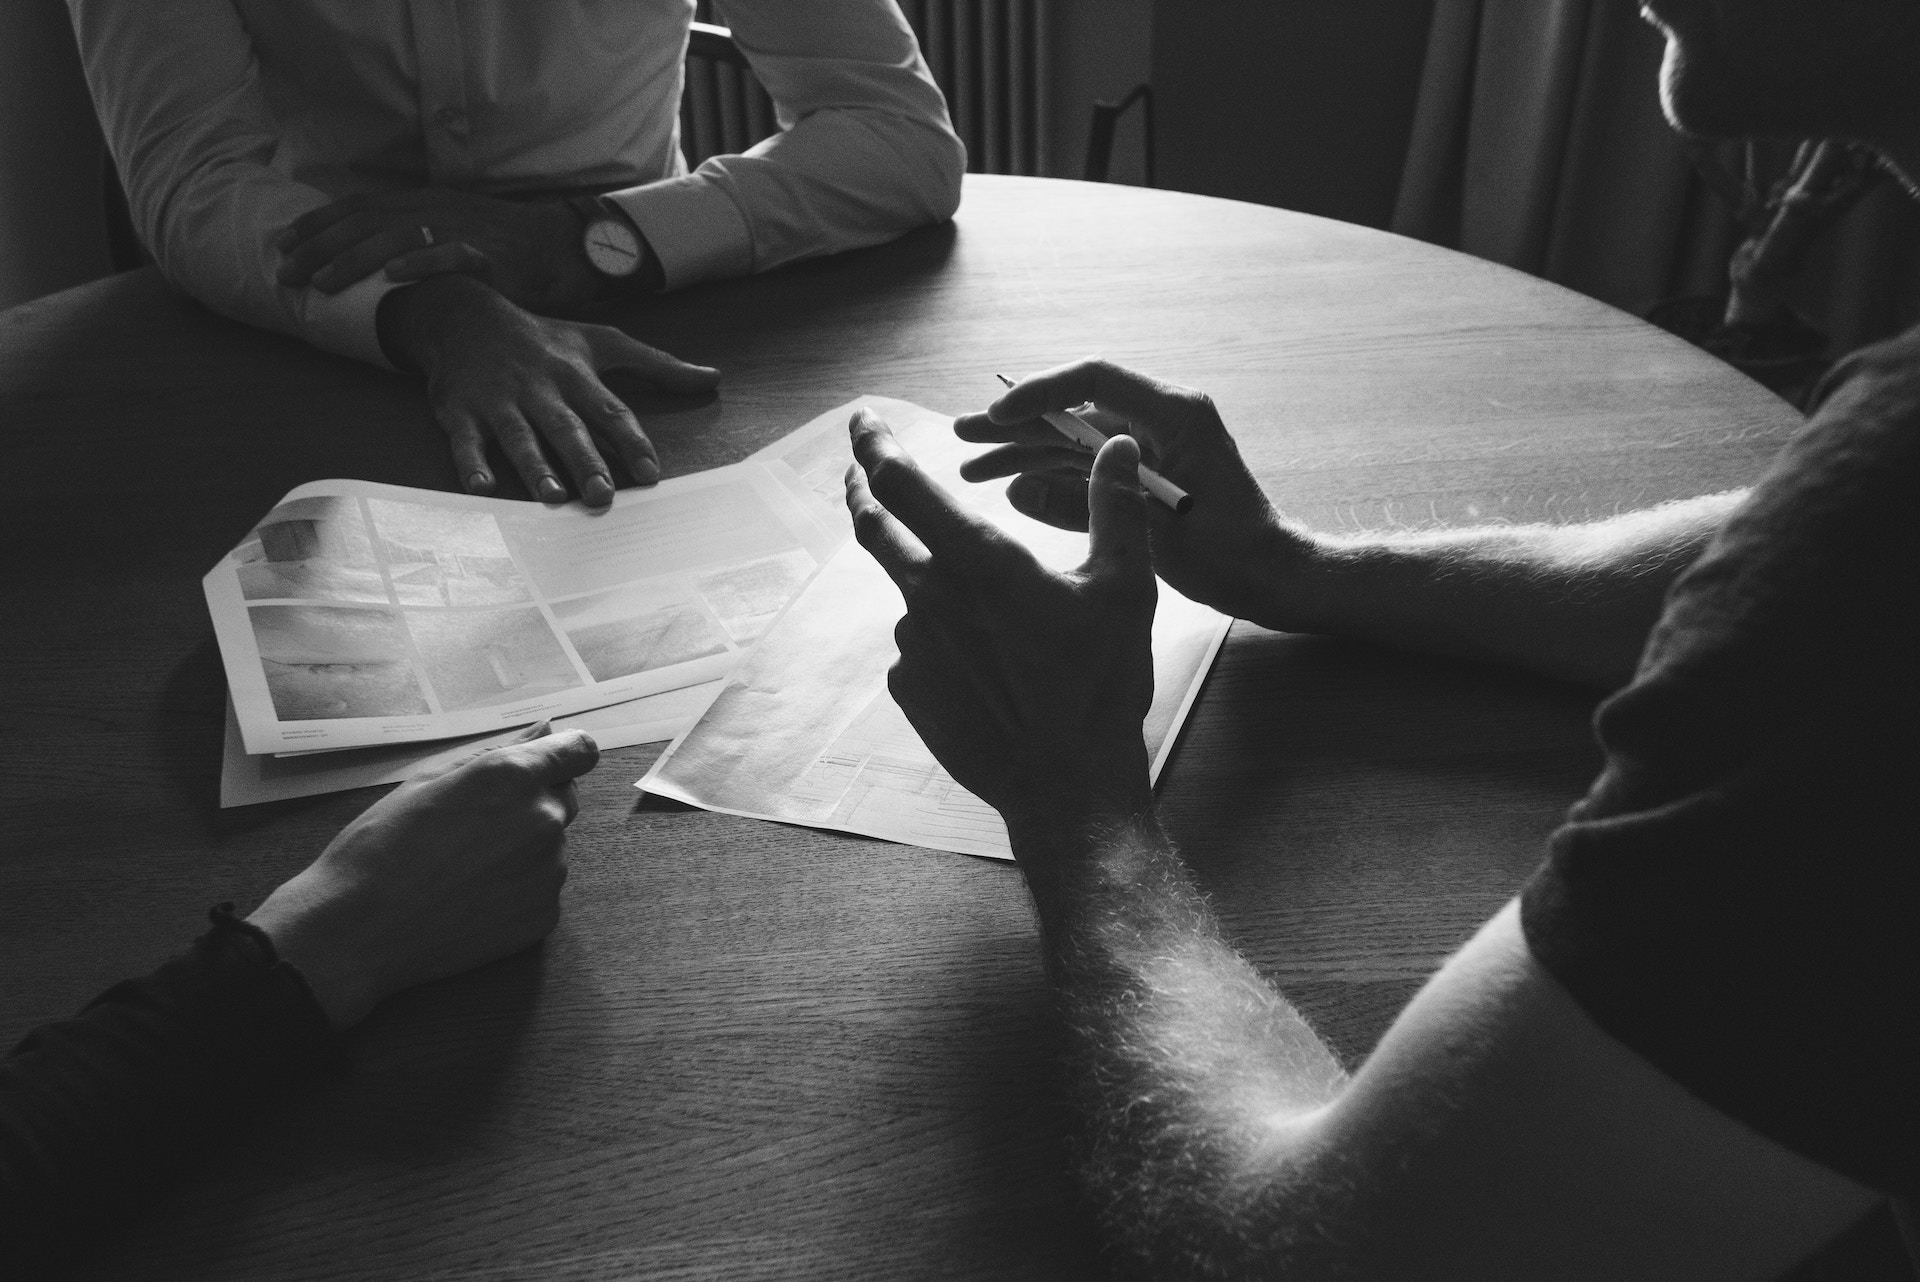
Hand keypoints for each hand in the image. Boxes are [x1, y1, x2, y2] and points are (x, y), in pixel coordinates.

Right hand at [246, 723, 599, 1029]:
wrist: (358, 931)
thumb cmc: (381, 848)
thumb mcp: (427, 782)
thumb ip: (494, 755)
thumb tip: (541, 730)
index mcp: (513, 776)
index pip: (578, 750)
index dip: (564, 754)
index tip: (548, 763)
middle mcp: (543, 819)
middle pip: (565, 797)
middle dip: (534, 801)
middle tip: (478, 825)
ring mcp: (549, 871)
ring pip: (550, 846)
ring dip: (522, 849)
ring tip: (462, 869)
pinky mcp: (545, 914)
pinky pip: (541, 889)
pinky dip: (516, 890)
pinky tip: (470, 899)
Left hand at [276, 187, 601, 310]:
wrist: (560, 247)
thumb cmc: (504, 248)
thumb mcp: (450, 231)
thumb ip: (411, 240)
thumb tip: (366, 260)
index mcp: (423, 203)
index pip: (359, 207)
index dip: (318, 223)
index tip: (283, 243)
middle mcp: (436, 210)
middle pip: (365, 223)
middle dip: (320, 247)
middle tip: (286, 272)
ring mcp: (462, 231)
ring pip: (397, 237)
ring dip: (355, 259)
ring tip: (324, 282)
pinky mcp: (489, 256)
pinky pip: (450, 255)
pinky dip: (420, 262)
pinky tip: (392, 275)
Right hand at [379, 275, 718, 506]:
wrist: (465, 316)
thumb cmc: (545, 338)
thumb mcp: (602, 342)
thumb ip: (658, 366)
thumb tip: (714, 378)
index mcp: (575, 374)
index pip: (610, 411)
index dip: (631, 442)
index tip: (651, 474)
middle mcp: (539, 388)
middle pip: (566, 427)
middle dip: (585, 460)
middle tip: (603, 494)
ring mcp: (498, 400)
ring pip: (519, 436)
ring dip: (534, 467)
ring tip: (552, 496)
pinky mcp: (459, 410)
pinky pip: (465, 439)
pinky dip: (471, 462)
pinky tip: (481, 487)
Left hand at [844, 407, 1156, 844]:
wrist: (1067, 787)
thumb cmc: (1099, 687)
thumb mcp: (1124, 589)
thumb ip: (1116, 508)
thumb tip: (1116, 445)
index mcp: (979, 561)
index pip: (903, 484)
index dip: (874, 446)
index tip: (861, 420)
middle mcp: (931, 597)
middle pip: (875, 528)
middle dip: (862, 489)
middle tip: (858, 468)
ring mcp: (914, 647)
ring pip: (911, 592)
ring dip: (930, 580)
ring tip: (995, 616)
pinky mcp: (910, 690)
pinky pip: (919, 646)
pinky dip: (942, 637)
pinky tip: (987, 664)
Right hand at [955, 359, 1322, 629]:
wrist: (1271, 577)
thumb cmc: (1233, 554)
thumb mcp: (1156, 532)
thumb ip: (1087, 507)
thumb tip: (1019, 488)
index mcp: (1175, 414)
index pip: (1095, 379)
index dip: (1040, 392)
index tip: (997, 415)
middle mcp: (1160, 418)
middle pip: (1075, 409)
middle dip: (1017, 424)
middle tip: (962, 435)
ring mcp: (1149, 444)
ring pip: (1073, 439)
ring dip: (1024, 451)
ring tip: (970, 465)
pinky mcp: (1142, 472)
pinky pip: (1086, 465)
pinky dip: (1049, 474)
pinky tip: (1009, 486)